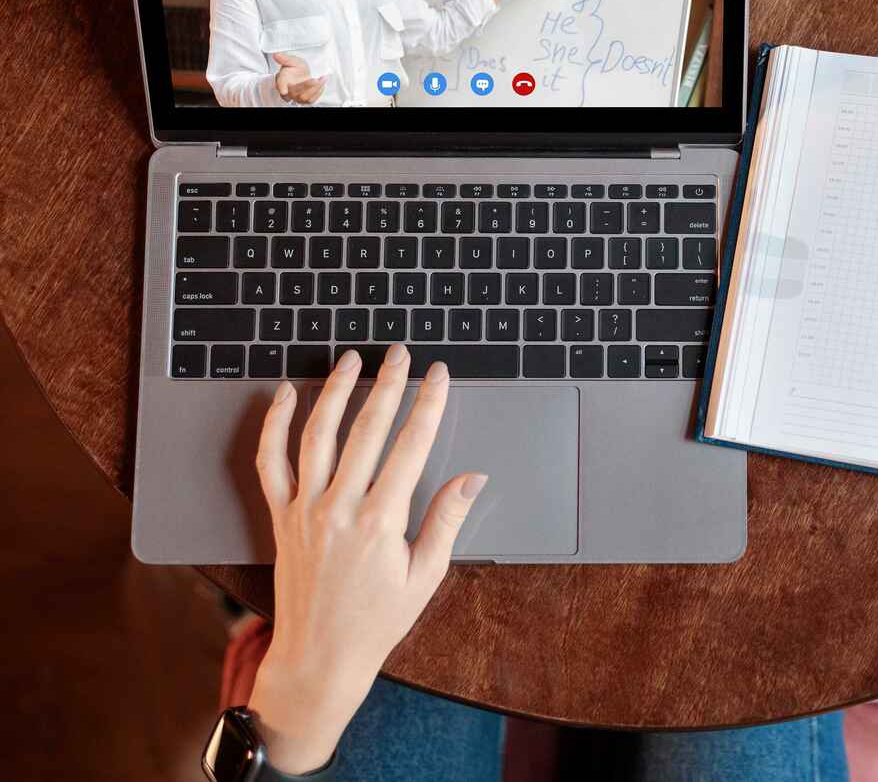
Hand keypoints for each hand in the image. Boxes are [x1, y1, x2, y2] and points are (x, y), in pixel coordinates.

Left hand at [246, 345, 487, 773]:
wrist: (317, 660)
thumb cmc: (376, 623)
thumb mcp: (425, 577)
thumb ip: (446, 522)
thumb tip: (472, 478)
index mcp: (381, 523)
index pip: (410, 447)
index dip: (428, 405)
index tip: (438, 375)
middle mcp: (339, 509)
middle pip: (366, 430)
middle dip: (387, 385)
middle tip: (400, 352)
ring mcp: (305, 510)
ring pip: (317, 436)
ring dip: (334, 391)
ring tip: (350, 360)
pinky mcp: (280, 517)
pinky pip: (271, 462)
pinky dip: (275, 425)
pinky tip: (285, 395)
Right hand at [273, 51, 326, 103]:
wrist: (303, 74)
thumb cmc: (296, 68)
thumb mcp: (292, 61)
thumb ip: (285, 58)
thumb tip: (277, 55)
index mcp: (282, 80)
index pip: (280, 84)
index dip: (281, 87)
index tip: (283, 91)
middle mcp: (287, 91)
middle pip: (295, 92)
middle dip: (307, 85)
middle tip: (315, 79)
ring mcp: (296, 97)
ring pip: (304, 97)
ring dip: (315, 88)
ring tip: (322, 79)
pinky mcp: (304, 101)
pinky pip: (311, 100)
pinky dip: (318, 92)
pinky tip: (321, 84)